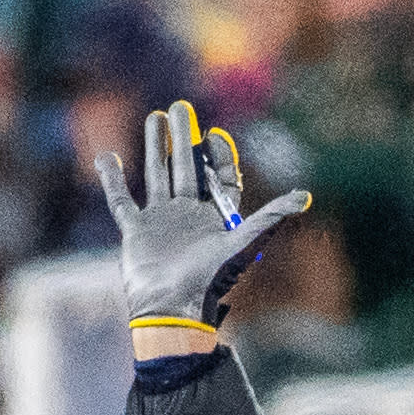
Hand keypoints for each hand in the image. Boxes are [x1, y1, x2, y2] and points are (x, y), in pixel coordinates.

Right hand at [95, 98, 310, 348]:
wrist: (170, 307)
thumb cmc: (208, 278)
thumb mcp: (243, 242)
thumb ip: (270, 216)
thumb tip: (305, 196)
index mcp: (214, 218)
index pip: (219, 179)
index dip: (218, 155)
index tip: (213, 133)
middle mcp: (188, 216)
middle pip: (186, 169)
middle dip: (183, 138)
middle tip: (180, 107)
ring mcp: (161, 222)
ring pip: (157, 176)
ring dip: (155, 148)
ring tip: (153, 118)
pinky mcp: (135, 232)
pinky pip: (121, 199)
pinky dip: (112, 179)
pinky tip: (107, 156)